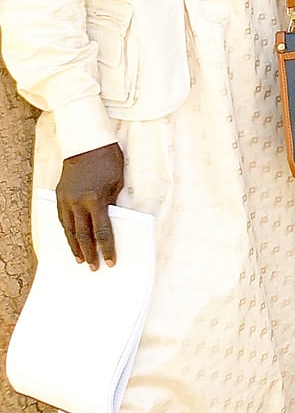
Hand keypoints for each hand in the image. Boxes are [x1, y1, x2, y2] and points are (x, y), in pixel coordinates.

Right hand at [55, 143, 123, 268]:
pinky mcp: (59, 196)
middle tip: (94, 267)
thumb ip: (112, 205)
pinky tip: (71, 240)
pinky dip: (67, 232)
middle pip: (83, 235)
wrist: (87, 144)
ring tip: (80, 260)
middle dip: (90, 253)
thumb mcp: (117, 184)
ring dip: (75, 246)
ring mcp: (65, 200)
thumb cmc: (108, 161)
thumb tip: (110, 223)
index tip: (110, 262)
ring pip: (69, 230)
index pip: (102, 232)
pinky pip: (62, 220)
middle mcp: (77, 203)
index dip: (107, 249)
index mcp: (95, 200)